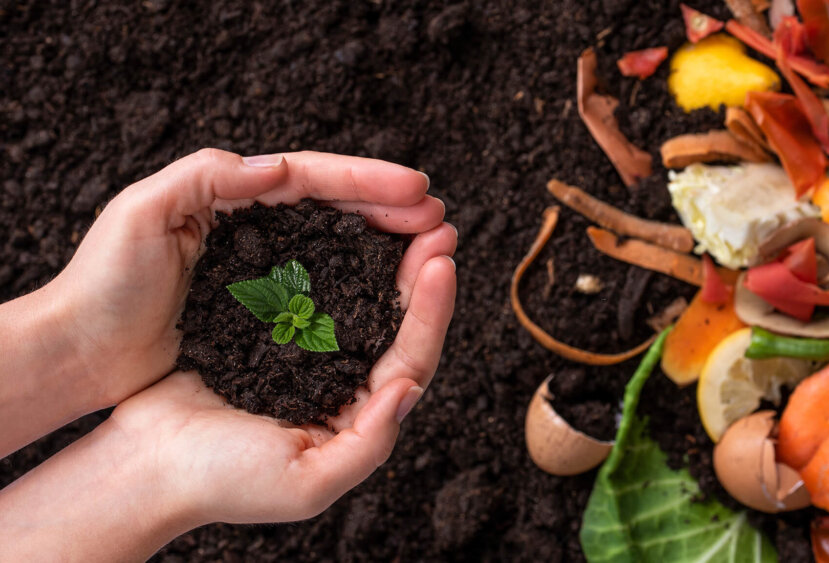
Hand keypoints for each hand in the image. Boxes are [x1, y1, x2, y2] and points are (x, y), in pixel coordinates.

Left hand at [54, 149, 449, 406]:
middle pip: (337, 208)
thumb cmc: (103, 283)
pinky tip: (390, 289)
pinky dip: (362, 284)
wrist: (81, 353)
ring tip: (429, 246)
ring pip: (339, 245)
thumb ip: (206, 178)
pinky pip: (325, 289)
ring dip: (387, 243)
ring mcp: (264, 270)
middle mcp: (256, 228)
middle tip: (439, 218)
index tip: (417, 189)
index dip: (367, 180)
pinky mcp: (265, 312)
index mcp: (231, 196)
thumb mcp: (142, 213)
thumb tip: (278, 167)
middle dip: (391, 208)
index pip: (311, 178)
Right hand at [110, 250, 454, 525]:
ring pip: (358, 296)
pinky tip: (345, 226)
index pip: (410, 358)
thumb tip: (407, 389)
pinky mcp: (266, 325)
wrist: (145, 466)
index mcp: (356, 413)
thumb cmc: (219, 481)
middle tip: (438, 224)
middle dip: (420, 271)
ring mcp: (304, 349)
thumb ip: (366, 445)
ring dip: (385, 257)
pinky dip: (332, 256)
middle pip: (394, 320)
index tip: (443, 263)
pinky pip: (309, 285)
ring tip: (405, 215)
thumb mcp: (305, 483)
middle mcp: (339, 378)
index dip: (431, 312)